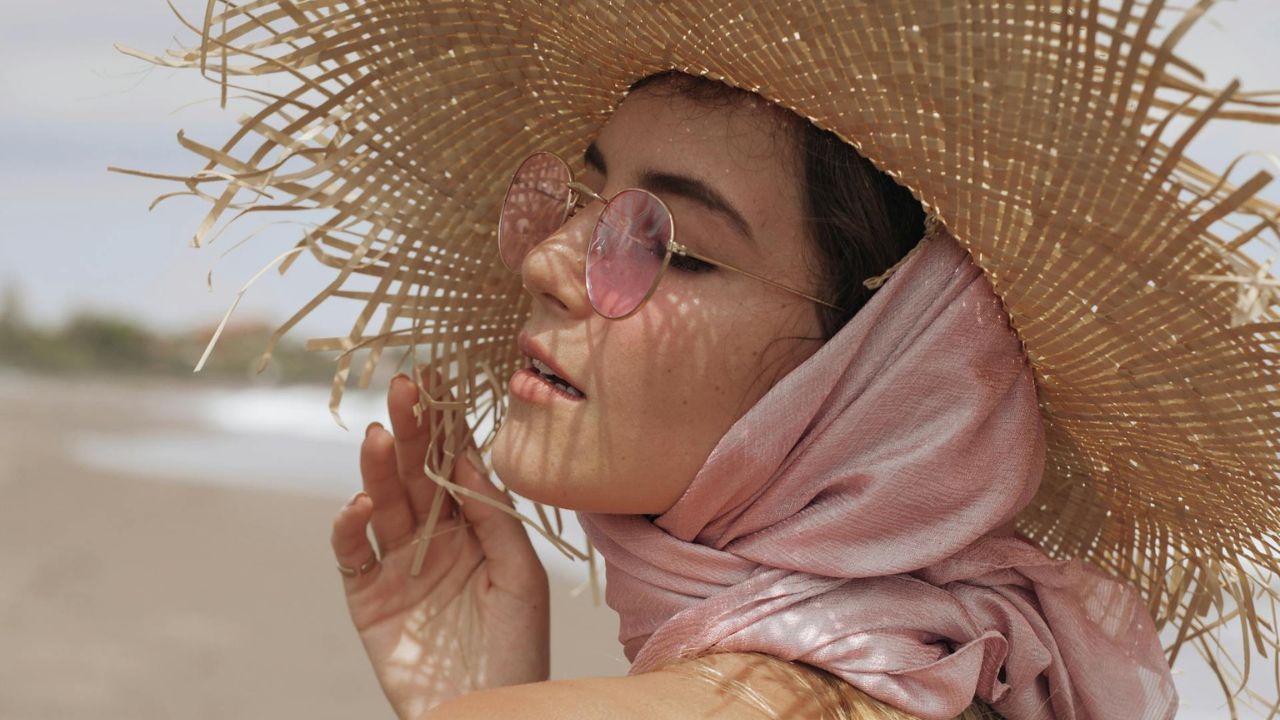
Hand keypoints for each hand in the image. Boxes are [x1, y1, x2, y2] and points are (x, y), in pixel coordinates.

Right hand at [330, 371, 550, 717]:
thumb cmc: (517, 647)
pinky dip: (350, 525)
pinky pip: (351, 553)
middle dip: (411, 429)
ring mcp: (397, 565)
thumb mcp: (520, 575)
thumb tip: (472, 457)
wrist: (487, 709)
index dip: (448, 424)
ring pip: (383, 503)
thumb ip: (496, 518)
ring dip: (379, 467)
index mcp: (475, 528)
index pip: (457, 465)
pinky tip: (363, 502)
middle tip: (403, 386)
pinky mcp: (366, 596)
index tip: (438, 379)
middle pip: (416, 474)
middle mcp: (434, 539)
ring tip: (381, 434)